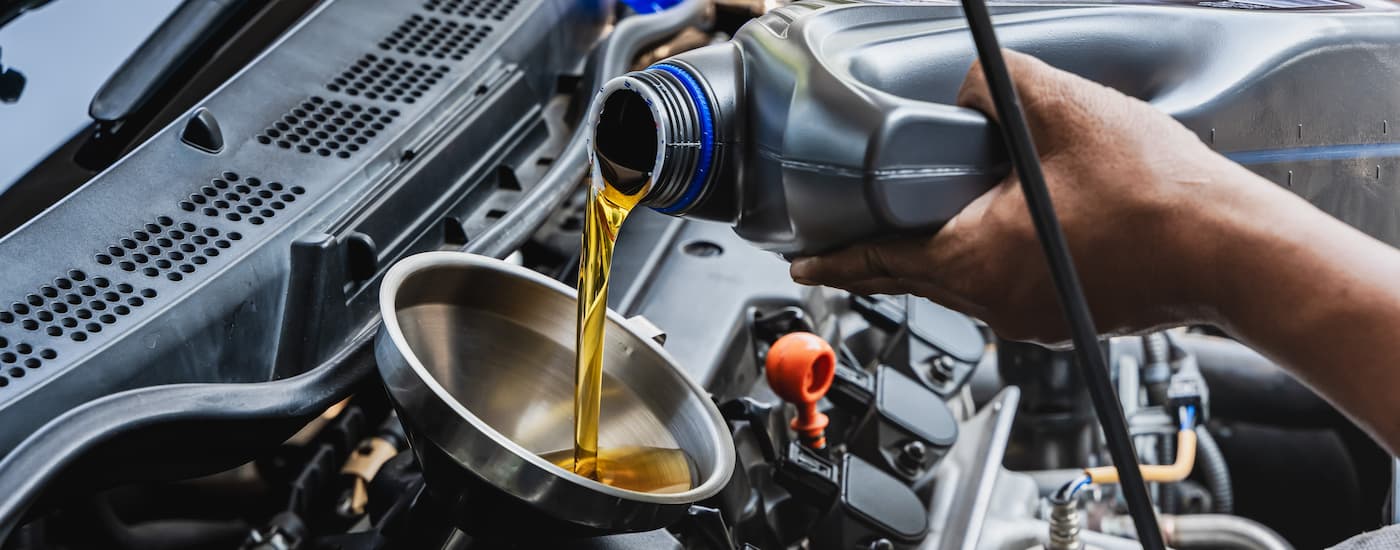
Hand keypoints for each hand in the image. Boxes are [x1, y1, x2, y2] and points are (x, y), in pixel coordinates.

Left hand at [790, 50, 1273, 343]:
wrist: (1232, 250)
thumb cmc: (1156, 197)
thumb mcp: (1060, 109)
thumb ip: (996, 87)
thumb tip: (966, 88)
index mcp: (973, 261)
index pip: (876, 262)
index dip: (832, 257)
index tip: (800, 260)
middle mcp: (994, 301)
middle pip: (913, 275)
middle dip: (875, 254)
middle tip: (844, 240)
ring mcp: (1031, 316)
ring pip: (963, 280)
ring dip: (939, 249)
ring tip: (929, 216)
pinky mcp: (1064, 315)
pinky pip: (1006, 284)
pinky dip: (989, 255)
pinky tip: (1006, 223)